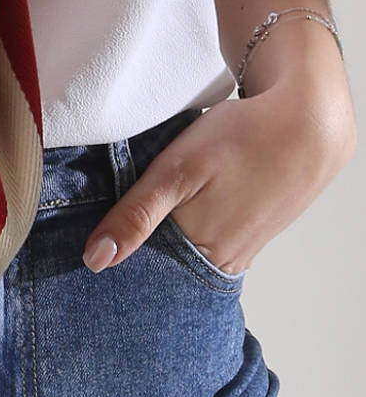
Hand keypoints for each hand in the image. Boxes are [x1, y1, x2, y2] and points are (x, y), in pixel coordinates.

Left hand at [81, 89, 356, 276]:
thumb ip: (136, 216)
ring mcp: (240, 250)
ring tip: (147, 208)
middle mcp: (223, 263)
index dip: (116, 257)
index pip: (142, 275)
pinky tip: (180, 205)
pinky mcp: (249, 233)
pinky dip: (186, 226)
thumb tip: (96, 260)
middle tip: (119, 217)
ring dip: (161, 235)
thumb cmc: (242, 140)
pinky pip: (205, 241)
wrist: (307, 122)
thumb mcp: (176, 171)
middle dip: (137, 247)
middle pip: (163, 267)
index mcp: (202, 255)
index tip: (89, 243)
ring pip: (183, 252)